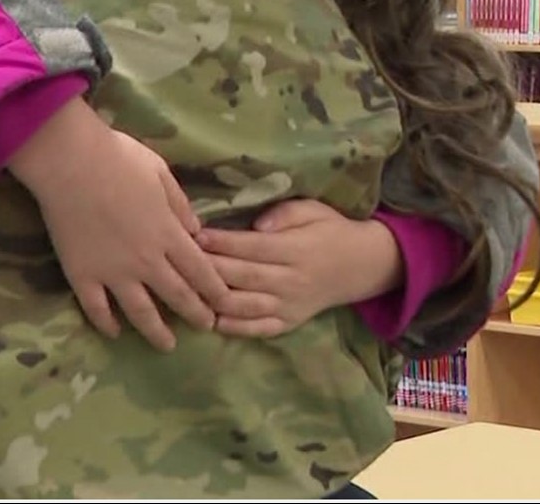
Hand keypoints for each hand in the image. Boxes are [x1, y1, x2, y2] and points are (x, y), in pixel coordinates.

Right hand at [7, 99, 230, 351]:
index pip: (201, 272)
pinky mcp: (82, 275)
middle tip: (206, 327)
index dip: (215, 291)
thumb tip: (196, 232)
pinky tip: (114, 332)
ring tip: (167, 345)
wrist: (69, 162)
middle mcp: (146, 262)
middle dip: (196, 315)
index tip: (225, 304)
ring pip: (141, 312)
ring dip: (157, 332)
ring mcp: (113, 273)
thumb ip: (180, 205)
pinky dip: (106, 324)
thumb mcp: (160, 172)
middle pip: (177, 296)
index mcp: (168, 234)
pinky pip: (96, 309)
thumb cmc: (118, 158)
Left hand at [195, 199, 402, 338]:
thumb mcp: (313, 210)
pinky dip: (234, 328)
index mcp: (295, 250)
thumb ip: (285, 214)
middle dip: (208, 269)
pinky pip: (258, 330)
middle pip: (242, 277)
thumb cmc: (330, 230)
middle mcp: (290, 281)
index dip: (221, 242)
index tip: (193, 235)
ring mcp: (289, 305)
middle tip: (178, 260)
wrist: (361, 266)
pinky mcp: (288, 323)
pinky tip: (210, 320)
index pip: (251, 247)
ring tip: (187, 290)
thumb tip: (258, 225)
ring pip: (245, 307)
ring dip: (214, 300)